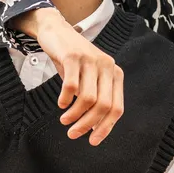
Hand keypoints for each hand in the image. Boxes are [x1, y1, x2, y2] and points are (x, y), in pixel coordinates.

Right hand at [22, 8, 124, 144]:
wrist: (56, 31)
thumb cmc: (73, 61)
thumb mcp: (89, 78)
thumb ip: (95, 98)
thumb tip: (94, 128)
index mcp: (115, 74)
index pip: (117, 108)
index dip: (106, 127)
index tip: (92, 141)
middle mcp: (107, 66)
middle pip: (103, 106)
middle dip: (87, 124)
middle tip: (73, 134)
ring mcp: (91, 60)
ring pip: (88, 98)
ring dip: (74, 115)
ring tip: (64, 120)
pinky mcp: (73, 56)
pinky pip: (71, 85)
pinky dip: (66, 99)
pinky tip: (61, 104)